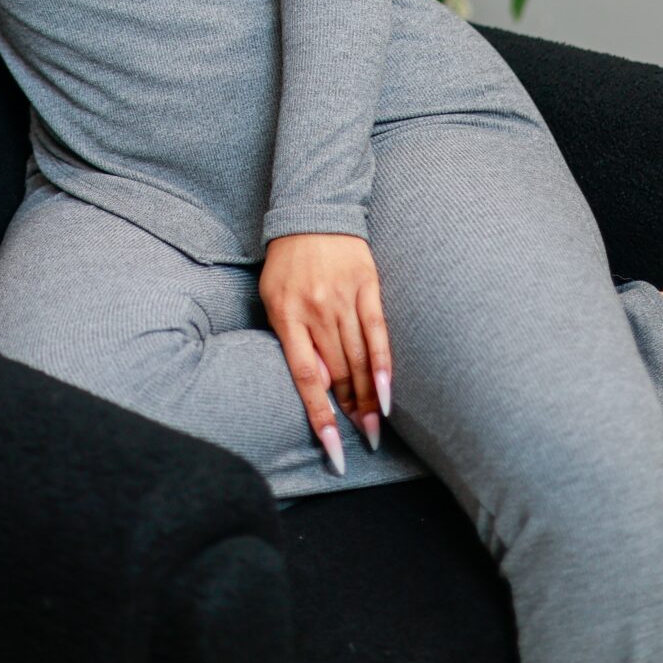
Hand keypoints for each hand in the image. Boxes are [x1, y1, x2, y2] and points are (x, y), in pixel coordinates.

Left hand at [258, 231, 392, 473]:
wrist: (311, 212)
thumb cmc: (287, 263)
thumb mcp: (273, 299)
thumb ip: (291, 339)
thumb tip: (320, 384)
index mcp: (287, 315)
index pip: (306, 378)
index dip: (321, 417)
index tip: (334, 450)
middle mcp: (316, 309)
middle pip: (339, 373)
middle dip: (351, 410)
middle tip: (362, 439)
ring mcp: (344, 298)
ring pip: (360, 359)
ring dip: (369, 398)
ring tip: (375, 427)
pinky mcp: (367, 287)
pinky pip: (378, 333)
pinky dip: (384, 366)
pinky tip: (389, 394)